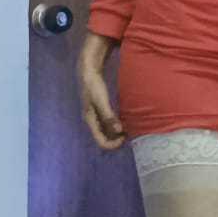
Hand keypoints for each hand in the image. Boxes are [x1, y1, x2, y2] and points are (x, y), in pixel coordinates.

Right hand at [78, 33, 126, 150]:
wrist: (88, 72)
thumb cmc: (93, 85)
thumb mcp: (101, 100)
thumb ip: (108, 116)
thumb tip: (119, 130)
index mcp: (90, 121)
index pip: (101, 141)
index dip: (113, 144)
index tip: (125, 137)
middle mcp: (92, 121)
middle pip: (104, 138)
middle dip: (116, 139)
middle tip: (129, 133)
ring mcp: (95, 117)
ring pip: (106, 132)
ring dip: (117, 133)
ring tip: (129, 128)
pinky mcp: (99, 110)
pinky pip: (108, 124)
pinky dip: (116, 125)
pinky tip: (124, 120)